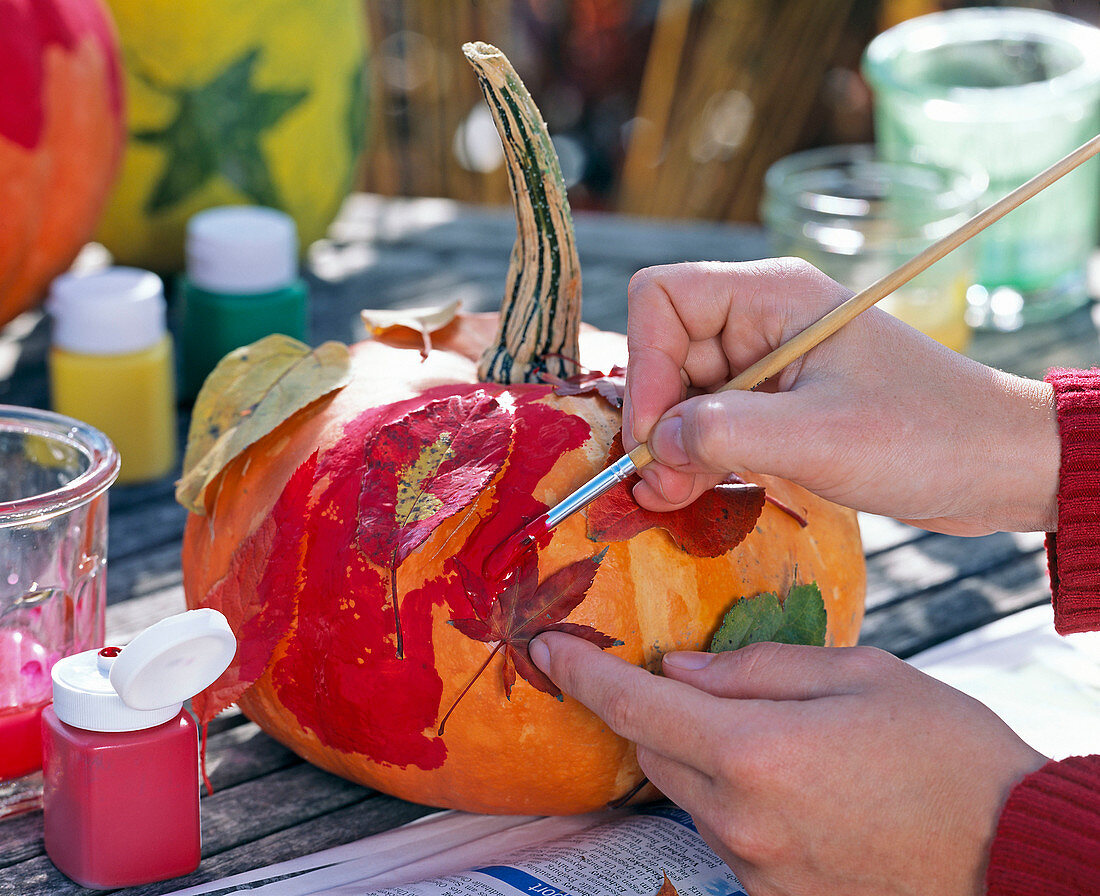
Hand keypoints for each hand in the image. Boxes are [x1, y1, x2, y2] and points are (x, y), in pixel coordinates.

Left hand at [529, 631, 1046, 895]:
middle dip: (649, 707)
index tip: (548, 649)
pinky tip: (784, 781)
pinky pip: (720, 832)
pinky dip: (727, 796)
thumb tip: (683, 667)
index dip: (583, 673)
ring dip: (694, 753)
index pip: (637, 704)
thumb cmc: (946, 753)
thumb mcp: (860, 674)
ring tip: (759, 732)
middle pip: (653, 749)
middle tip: (671, 676)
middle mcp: (739, 817)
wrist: (1011, 854)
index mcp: (756, 750)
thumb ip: (757, 666)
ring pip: (684, 792)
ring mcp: (753, 866)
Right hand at [622, 259, 1059, 534]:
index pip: (664, 298)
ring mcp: (767, 365)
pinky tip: (699, 491)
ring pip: (683, 394)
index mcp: (773, 296)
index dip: (646, 364)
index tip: (654, 434)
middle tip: (660, 485)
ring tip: (675, 496)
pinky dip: (697, 458)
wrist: (997, 465)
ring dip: (672, 447)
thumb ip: (724, 435)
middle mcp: (762, 321)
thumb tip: (652, 448)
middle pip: (665, 351)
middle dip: (655, 418)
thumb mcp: (820, 437)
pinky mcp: (777, 406)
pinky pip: (712, 423)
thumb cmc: (926, 436)